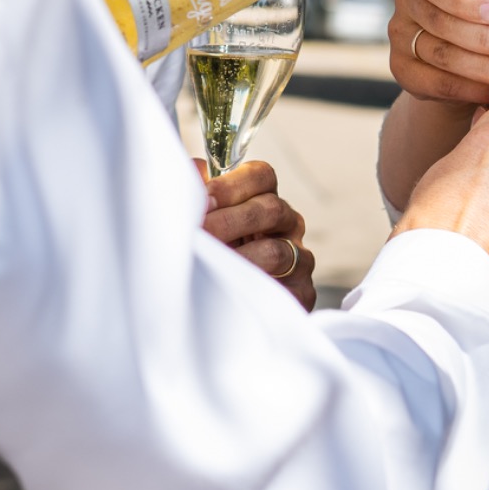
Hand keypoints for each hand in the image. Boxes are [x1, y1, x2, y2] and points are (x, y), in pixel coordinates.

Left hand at [200, 159, 315, 310]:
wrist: (219, 313)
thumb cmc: (211, 257)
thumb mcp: (201, 221)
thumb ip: (195, 193)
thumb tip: (186, 176)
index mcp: (263, 200)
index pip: (261, 176)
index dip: (232, 186)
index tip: (204, 200)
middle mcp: (287, 225)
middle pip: (271, 208)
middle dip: (229, 221)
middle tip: (200, 233)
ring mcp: (298, 259)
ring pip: (276, 251)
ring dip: (238, 258)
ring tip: (209, 265)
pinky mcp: (302, 292)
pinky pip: (285, 289)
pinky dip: (254, 290)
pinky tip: (229, 290)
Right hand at [390, 0, 488, 105]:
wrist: (458, 56)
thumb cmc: (485, 19)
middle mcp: (408, 0)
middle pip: (442, 21)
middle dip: (486, 38)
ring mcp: (401, 37)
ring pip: (442, 55)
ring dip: (483, 67)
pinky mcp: (402, 70)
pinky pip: (436, 82)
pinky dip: (469, 89)